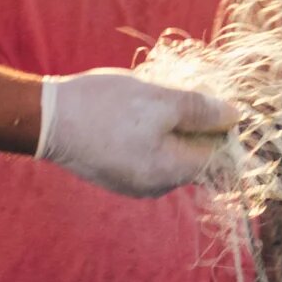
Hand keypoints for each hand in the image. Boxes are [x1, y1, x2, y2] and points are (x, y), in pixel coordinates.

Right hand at [35, 69, 237, 197]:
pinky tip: (129, 114)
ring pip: (168, 153)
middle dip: (190, 124)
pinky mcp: (116, 175)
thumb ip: (200, 110)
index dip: (220, 126)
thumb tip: (234, 117)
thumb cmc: (105, 108)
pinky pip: (146, 155)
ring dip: (167, 126)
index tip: (207, 101)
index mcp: (172, 172)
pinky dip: (147, 134)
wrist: (47, 119)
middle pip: (192, 156)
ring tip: (146, 101)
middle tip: (171, 94)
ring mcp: (133, 184)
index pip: (217, 156)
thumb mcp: (159, 100)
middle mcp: (156, 187)